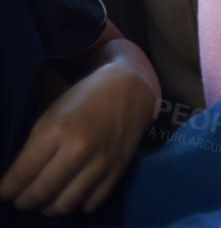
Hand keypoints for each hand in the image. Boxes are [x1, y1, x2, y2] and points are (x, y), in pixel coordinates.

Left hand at [0, 62, 155, 215]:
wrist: (129, 91)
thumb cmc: (83, 100)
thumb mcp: (51, 115)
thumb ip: (33, 149)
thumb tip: (17, 181)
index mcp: (59, 129)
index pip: (23, 173)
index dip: (7, 189)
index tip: (3, 193)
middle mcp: (81, 149)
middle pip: (41, 193)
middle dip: (24, 201)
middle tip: (21, 199)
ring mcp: (102, 163)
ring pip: (65, 205)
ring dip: (48, 208)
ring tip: (44, 200)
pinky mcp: (118, 172)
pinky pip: (90, 204)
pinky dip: (76, 204)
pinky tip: (71, 193)